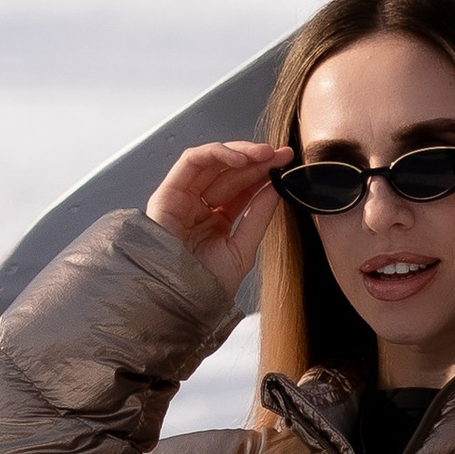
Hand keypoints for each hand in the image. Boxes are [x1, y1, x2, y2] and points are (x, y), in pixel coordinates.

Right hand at [147, 141, 286, 298]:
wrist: (178, 300)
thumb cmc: (206, 284)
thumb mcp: (242, 249)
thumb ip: (257, 217)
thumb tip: (276, 188)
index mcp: (217, 221)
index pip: (243, 189)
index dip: (264, 174)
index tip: (287, 164)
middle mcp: (199, 206)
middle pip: (231, 174)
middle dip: (258, 161)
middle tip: (282, 154)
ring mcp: (182, 198)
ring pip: (213, 163)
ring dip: (240, 153)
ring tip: (266, 154)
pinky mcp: (167, 193)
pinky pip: (191, 162)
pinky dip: (216, 154)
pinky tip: (240, 159)